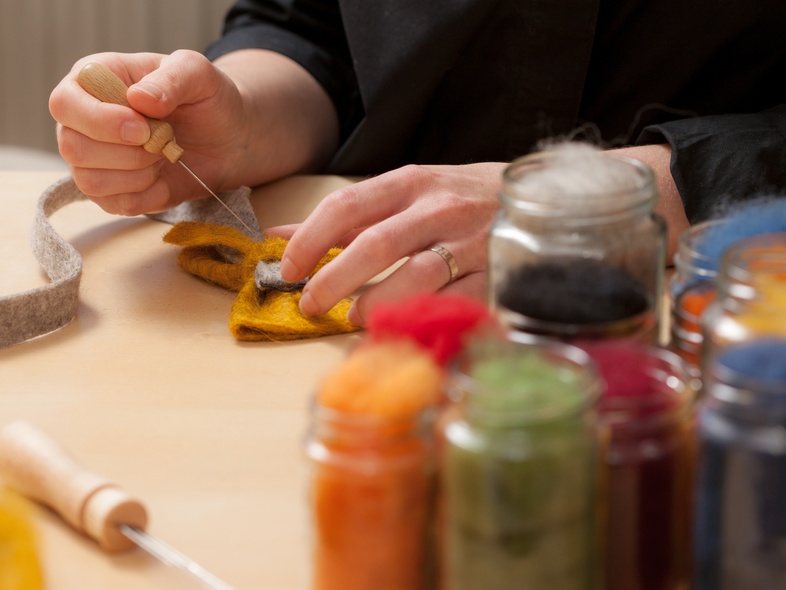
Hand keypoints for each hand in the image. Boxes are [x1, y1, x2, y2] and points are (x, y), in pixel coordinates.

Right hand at [49, 50, 249, 213]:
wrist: (229, 140)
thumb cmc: (207, 100)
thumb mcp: (198, 74)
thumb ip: (172, 78)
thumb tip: (139, 99)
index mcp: (93, 81)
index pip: (65, 104)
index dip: (100, 121)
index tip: (143, 127)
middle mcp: (83, 121)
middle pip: (73, 148)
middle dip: (129, 152)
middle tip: (164, 141)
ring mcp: (93, 160)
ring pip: (90, 181)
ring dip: (138, 174)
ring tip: (164, 155)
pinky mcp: (111, 192)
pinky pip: (114, 204)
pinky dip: (146, 195)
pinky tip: (163, 177)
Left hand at [269, 163, 506, 326]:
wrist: (542, 202)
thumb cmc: (463, 199)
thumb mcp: (407, 193)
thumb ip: (347, 217)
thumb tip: (279, 235)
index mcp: (412, 182)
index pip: (347, 206)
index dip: (309, 240)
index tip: (289, 269)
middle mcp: (440, 209)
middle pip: (376, 245)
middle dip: (334, 280)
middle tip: (312, 304)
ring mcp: (470, 243)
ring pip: (416, 276)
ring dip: (375, 303)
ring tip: (355, 316)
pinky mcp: (496, 276)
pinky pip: (453, 303)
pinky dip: (420, 317)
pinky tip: (400, 325)